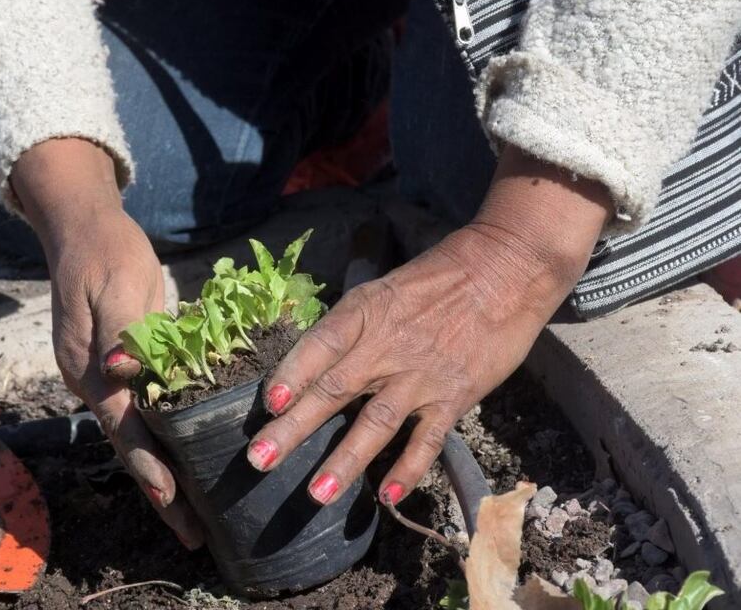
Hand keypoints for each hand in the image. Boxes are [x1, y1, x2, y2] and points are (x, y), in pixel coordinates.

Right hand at [11, 139, 202, 547]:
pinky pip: (146, 413)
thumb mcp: (116, 284)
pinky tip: (188, 457)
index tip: (171, 500)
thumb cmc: (106, 252)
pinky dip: (166, 440)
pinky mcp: (121, 367)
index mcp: (89, 367)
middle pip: (131, 444)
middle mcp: (94, 381)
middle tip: (193, 534)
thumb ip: (122, 331)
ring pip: (138, 435)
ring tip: (195, 513)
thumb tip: (119, 374)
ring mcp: (105, 377)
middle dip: (160, 490)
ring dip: (165, 472)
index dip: (149, 466)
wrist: (85, 229)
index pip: (124, 428)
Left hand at [245, 147, 611, 505]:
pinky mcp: (454, 395)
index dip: (291, 374)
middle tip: (260, 459)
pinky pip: (428, 438)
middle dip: (293, 429)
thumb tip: (316, 363)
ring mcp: (420, 375)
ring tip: (317, 493)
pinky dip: (409, 468)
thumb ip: (352, 328)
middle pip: (333, 390)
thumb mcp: (384, 290)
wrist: (505, 269)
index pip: (318, 346)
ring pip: (375, 422)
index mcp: (364, 313)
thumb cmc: (439, 277)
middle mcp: (385, 346)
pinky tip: (388, 495)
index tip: (268, 403)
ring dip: (345, 460)